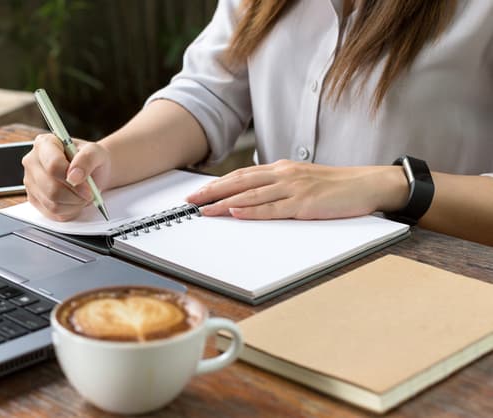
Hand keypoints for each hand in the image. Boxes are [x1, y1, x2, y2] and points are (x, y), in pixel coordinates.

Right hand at [22, 133, 111, 220]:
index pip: (53, 165)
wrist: (90, 171)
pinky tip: (74, 200)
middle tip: (89, 193)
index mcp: (44, 144)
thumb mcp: (96, 152)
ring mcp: (30, 182)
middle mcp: (32, 162)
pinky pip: (52, 213)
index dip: (72, 180)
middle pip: (51, 188)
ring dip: (73, 203)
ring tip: (82, 195)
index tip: (88, 187)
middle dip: (75, 195)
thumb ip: (87, 159)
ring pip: (52, 203)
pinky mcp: (34, 199)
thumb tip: (74, 176)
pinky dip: (69, 210)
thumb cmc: (90, 159)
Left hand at [186, 160, 408, 219]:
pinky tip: (236, 213)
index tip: (199, 192)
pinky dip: (252, 211)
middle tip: (191, 201)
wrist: (367, 184)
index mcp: (282, 169)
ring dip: (225, 203)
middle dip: (212, 191)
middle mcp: (283, 175)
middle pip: (240, 182)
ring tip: (205, 210)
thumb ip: (278, 185)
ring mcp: (293, 188)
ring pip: (251, 196)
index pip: (242, 175)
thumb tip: (253, 195)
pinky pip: (272, 209)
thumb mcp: (302, 180)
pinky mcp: (304, 204)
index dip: (218, 183)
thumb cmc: (336, 186)